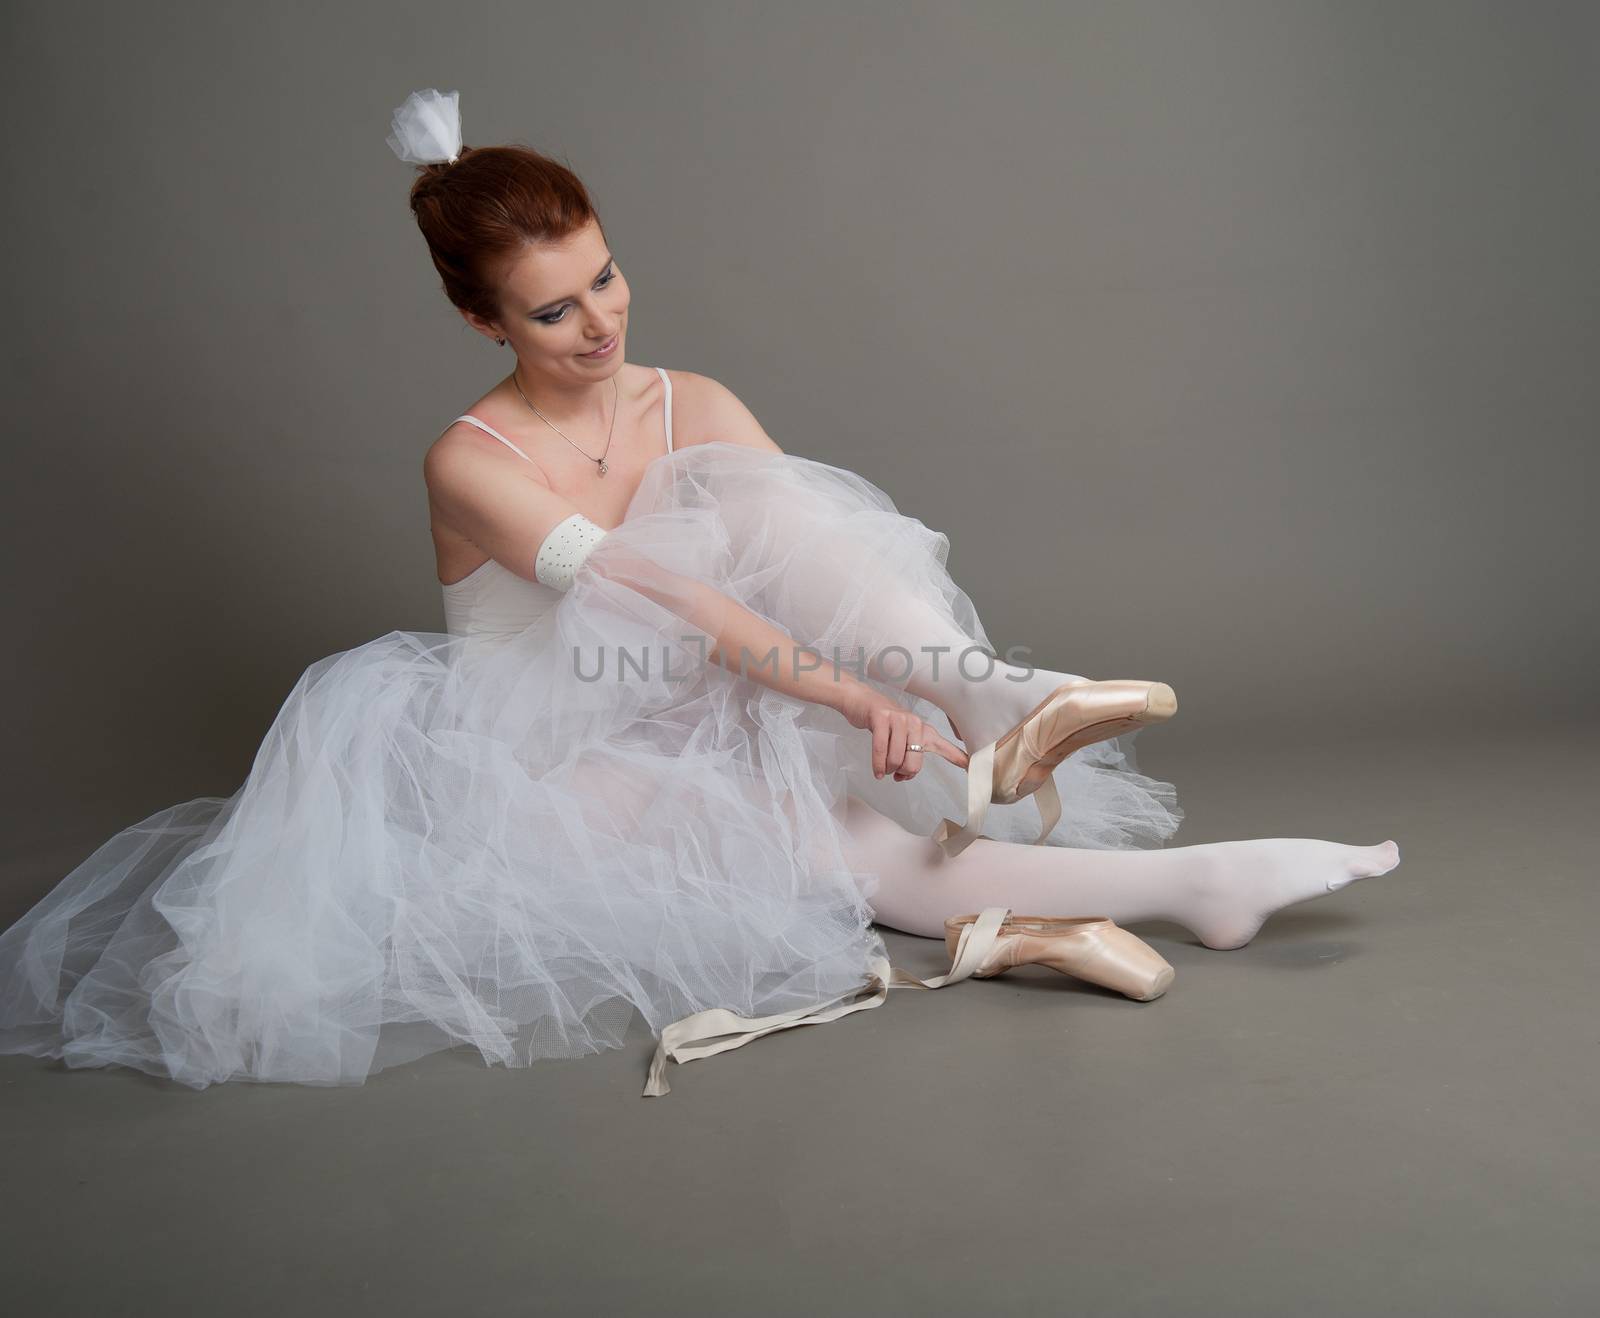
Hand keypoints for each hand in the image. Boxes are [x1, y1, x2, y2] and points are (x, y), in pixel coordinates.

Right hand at [838, 685, 969, 782]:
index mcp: (925, 731)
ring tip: (884, 767)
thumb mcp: (904, 737)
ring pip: (896, 760)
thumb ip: (910, 757)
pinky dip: (878, 766)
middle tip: (894, 772)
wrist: (863, 701)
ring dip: (887, 770)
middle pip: (913, 764)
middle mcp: (915, 724)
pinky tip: (877, 772)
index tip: (973, 770)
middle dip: (901, 773)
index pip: (947, 748)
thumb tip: (906, 776)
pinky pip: (881, 751)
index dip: (960, 759)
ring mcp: (898, 720)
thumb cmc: (884, 724)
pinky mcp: (881, 719)